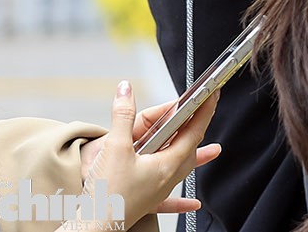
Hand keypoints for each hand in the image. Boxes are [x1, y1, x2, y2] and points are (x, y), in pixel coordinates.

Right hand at [67, 80, 218, 229]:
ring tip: (211, 150)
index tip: (213, 93)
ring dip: (194, 154)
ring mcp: (159, 191)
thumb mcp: (114, 147)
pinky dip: (184, 199)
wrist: (94, 228)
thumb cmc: (106, 194)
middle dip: (198, 127)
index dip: (205, 109)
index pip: (194, 129)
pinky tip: (195, 204)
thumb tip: (126, 89)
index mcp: (168, 163)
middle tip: (205, 110)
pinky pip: (172, 199)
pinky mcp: (147, 201)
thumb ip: (123, 115)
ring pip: (183, 168)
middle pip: (190, 147)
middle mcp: (169, 178)